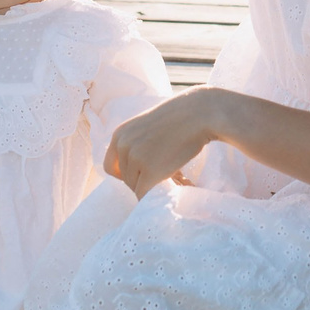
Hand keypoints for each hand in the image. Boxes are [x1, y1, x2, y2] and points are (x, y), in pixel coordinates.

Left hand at [105, 88, 229, 194]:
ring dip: (152, 185)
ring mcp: (135, 159)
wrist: (198, 113)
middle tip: (163, 174)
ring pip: (135, 187)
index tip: (143, 172)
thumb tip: (138, 167)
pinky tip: (169, 188)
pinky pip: (143, 194)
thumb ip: (137, 143)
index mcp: (119, 134)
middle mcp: (123, 146)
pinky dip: (154, 196)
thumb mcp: (147, 126)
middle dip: (142, 179)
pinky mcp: (150, 172)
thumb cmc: (180, 117)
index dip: (126, 173)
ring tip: (172, 175)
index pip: (111, 166)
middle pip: (124, 178)